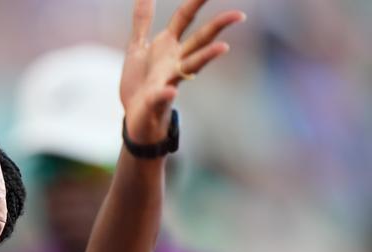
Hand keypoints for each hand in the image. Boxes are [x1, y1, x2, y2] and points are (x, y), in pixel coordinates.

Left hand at [121, 0, 244, 142]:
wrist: (136, 117)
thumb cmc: (141, 82)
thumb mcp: (138, 47)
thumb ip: (142, 21)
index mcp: (169, 45)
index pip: (186, 17)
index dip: (197, 0)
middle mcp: (175, 61)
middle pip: (200, 40)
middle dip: (217, 27)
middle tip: (238, 15)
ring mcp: (169, 81)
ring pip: (191, 67)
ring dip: (206, 57)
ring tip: (223, 48)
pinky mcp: (156, 101)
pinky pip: (162, 97)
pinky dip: (165, 95)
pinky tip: (171, 92)